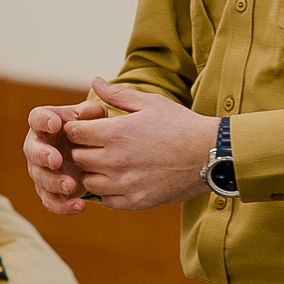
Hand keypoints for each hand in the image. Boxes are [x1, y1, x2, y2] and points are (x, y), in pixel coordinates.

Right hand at [24, 97, 104, 212]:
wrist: (91, 152)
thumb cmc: (88, 129)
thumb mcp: (92, 117)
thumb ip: (92, 113)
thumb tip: (92, 111)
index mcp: (45, 124)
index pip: (37, 118)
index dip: (44, 121)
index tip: (55, 124)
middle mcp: (37, 147)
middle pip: (33, 151)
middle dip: (43, 156)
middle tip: (56, 161)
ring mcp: (41, 170)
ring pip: (41, 179)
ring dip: (54, 183)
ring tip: (71, 186)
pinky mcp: (49, 191)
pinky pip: (51, 202)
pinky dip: (64, 206)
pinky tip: (80, 206)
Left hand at [58, 77, 223, 210]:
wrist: (210, 154)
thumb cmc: (180, 124)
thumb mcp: (150, 102)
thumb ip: (117, 94)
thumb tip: (95, 81)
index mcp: (115, 133)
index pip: (73, 132)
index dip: (77, 128)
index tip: (88, 128)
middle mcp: (114, 160)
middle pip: (77, 157)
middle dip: (83, 149)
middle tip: (97, 145)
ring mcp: (124, 184)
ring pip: (88, 181)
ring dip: (94, 172)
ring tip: (110, 163)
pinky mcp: (135, 202)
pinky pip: (106, 199)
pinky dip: (109, 190)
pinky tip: (122, 179)